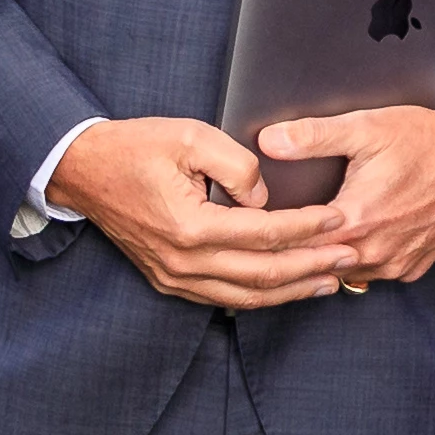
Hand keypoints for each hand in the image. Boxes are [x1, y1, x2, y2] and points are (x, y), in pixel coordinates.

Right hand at [48, 113, 343, 308]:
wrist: (83, 171)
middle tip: (351, 255)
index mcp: (191, 226)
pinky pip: (224, 298)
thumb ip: (238, 165)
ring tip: (330, 279)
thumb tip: (265, 197)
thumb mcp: (190, 135)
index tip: (340, 218)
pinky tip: (287, 288)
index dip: (309, 226)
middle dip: (313, 265)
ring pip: (247, 295)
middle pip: (264, 274)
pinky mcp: (171, 280)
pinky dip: (261, 296)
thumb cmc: (135, 148)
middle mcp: (184, 262)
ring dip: (293, 290)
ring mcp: (176, 277)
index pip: (267, 232)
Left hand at [257, 101, 434, 290]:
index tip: (246, 230)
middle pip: (314, 264)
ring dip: (322, 260)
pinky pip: (371, 274)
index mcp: (355, 219)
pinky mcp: (412, 267)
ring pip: (341, 273)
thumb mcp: (366, 128)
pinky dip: (356, 262)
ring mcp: (395, 264)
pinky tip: (346, 243)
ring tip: (299, 243)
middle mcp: (374, 251)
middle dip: (289, 253)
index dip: (267, 237)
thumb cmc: (427, 141)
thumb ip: (313, 136)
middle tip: (263, 241)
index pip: (293, 243)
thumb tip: (269, 141)